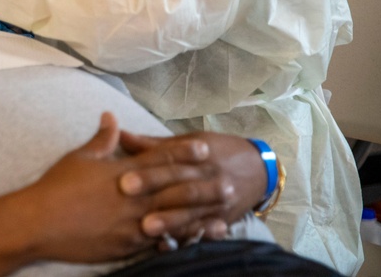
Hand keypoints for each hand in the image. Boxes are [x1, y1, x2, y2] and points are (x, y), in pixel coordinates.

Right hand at [20, 114, 253, 263]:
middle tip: (228, 182)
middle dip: (203, 185)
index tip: (205, 149)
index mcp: (123, 172)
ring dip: (200, 216)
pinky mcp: (126, 245)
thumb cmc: (56, 186)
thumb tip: (111, 117)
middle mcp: (133, 197)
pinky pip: (159, 243)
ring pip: (174, 219)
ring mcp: (132, 224)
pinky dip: (178, 241)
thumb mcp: (79, 157)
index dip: (184, 153)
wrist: (39, 222)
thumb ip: (102, 139)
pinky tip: (193, 242)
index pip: (160, 159)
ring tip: (222, 216)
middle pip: (175, 189)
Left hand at [117, 130, 266, 246]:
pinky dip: (186, 238)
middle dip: (156, 194)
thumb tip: (120, 135)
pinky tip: (168, 245)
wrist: (259, 169)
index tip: (123, 179)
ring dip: (170, 221)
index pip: (172, 164)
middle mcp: (209, 180)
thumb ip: (154, 144)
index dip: (148, 172)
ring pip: (192, 214)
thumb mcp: (190, 141)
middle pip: (181, 188)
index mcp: (199, 157)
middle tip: (128, 197)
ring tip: (147, 227)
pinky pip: (203, 232)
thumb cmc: (218, 151)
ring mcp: (217, 203)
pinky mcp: (222, 222)